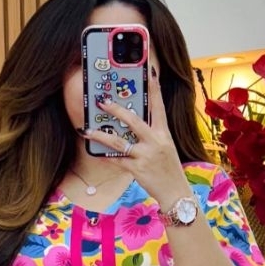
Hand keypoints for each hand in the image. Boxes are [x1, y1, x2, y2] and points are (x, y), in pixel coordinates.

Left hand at [82, 71, 192, 208]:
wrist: (176, 193)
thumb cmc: (169, 169)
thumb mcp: (165, 148)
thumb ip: (151, 135)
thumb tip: (130, 123)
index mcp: (164, 134)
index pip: (159, 107)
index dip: (155, 89)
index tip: (149, 72)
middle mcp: (156, 142)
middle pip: (133, 121)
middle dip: (116, 110)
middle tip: (102, 102)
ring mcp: (146, 156)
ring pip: (119, 142)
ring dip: (101, 135)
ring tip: (88, 130)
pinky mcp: (137, 169)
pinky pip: (116, 161)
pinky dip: (105, 157)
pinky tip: (95, 153)